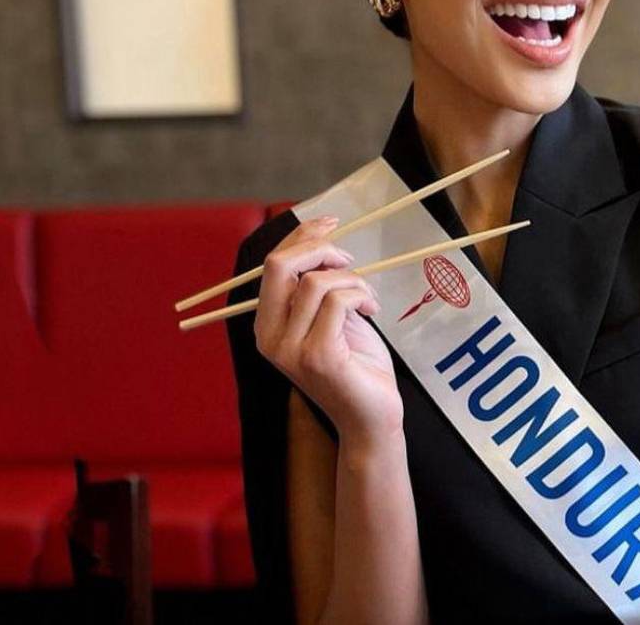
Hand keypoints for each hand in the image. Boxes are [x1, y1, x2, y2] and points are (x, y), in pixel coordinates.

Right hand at [254, 216, 402, 443]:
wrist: (371, 416)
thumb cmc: (355, 364)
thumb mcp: (332, 315)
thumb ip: (318, 285)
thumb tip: (322, 238)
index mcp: (266, 325)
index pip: (271, 264)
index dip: (301, 235)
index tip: (331, 222)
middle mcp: (269, 337)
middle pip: (279, 265)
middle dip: (320, 248)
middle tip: (350, 261)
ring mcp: (291, 350)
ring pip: (316, 281)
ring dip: (353, 280)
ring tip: (368, 299)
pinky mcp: (319, 357)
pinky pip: (337, 301)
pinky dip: (361, 296)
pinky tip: (373, 311)